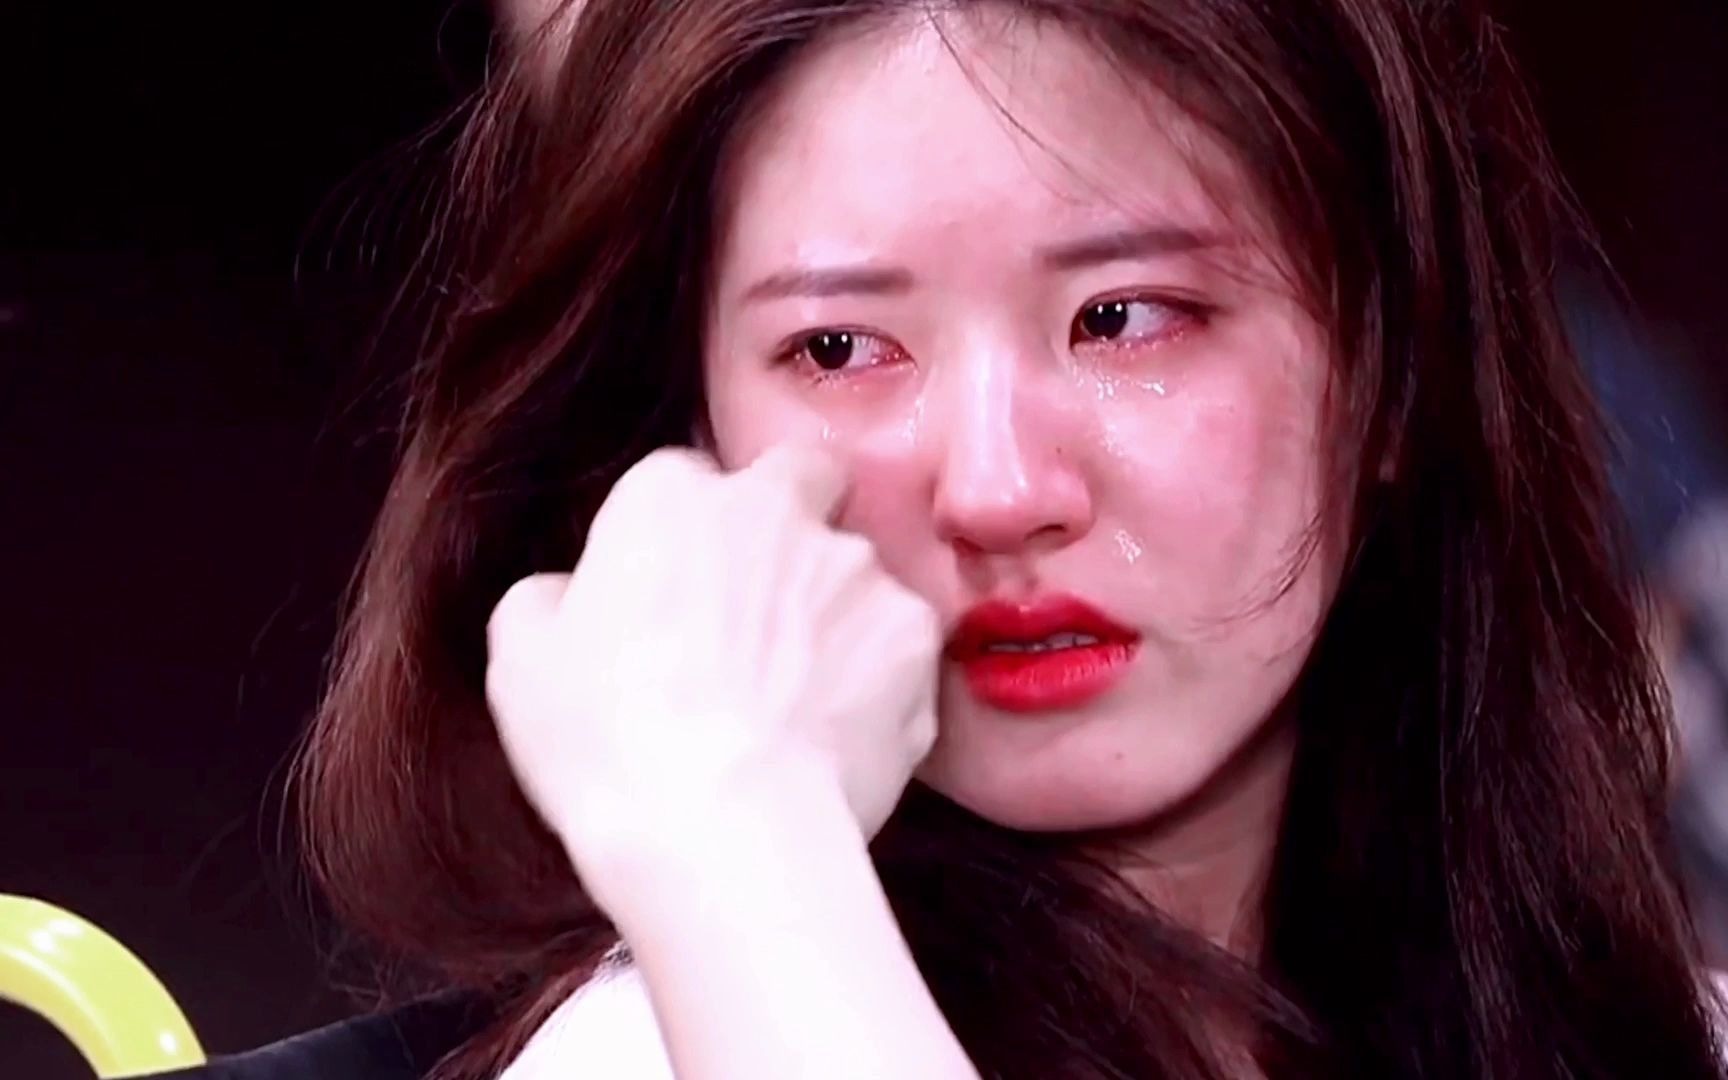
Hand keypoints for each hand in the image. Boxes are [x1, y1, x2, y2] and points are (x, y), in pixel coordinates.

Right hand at [485, 443, 941, 908]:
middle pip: (799, 481)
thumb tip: (571, 595)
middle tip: (763, 608)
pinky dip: (881, 680)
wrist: (722, 829)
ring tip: (802, 702)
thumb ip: (551, 597)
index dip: (680, 538)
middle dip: (791, 519)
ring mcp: (858, 570)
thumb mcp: (521, 660)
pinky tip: (843, 738)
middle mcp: (776, 509)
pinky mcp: (915, 638)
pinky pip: (900, 648)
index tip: (674, 596)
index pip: (682, 482)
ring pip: (855, 573)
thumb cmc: (605, 740)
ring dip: (835, 614)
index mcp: (671, 495)